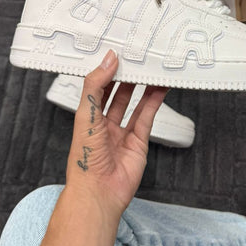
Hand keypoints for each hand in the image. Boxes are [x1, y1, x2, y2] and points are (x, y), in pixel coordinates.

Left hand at [66, 50, 167, 215]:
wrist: (99, 191)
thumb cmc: (86, 158)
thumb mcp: (86, 114)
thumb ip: (96, 86)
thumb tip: (108, 60)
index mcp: (87, 117)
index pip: (97, 88)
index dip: (106, 71)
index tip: (116, 55)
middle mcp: (104, 124)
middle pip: (117, 94)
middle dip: (126, 77)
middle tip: (137, 59)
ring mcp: (122, 132)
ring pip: (134, 104)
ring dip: (143, 87)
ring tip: (151, 69)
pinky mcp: (138, 141)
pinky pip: (147, 117)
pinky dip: (154, 101)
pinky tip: (160, 88)